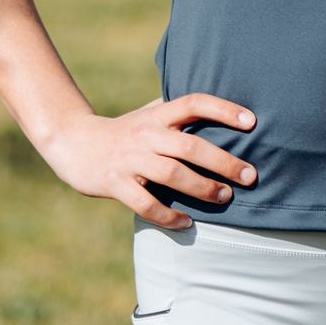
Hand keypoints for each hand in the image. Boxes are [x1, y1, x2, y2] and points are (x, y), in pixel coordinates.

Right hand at [41, 93, 258, 228]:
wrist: (73, 142)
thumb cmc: (124, 130)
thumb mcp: (149, 113)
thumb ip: (178, 112)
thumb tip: (221, 109)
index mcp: (157, 114)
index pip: (194, 102)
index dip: (224, 109)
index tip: (252, 122)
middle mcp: (145, 133)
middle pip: (190, 145)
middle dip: (223, 162)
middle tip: (249, 176)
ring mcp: (129, 159)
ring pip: (172, 174)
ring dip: (202, 188)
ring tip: (225, 197)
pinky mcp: (114, 183)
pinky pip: (146, 203)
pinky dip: (168, 215)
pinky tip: (186, 222)